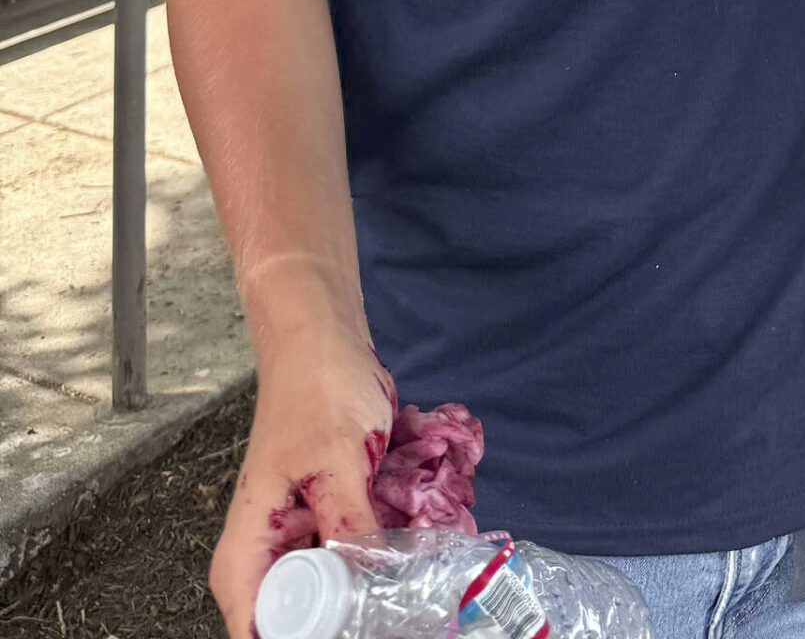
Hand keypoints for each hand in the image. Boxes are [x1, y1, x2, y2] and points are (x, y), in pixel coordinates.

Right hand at [209, 334, 393, 638]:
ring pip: (332, 583)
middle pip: (297, 613)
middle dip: (341, 616)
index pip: (254, 626)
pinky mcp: (329, 510)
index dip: (296, 636)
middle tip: (390, 616)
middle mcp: (268, 548)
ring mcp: (301, 529)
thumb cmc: (318, 390)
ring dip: (368, 583)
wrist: (325, 337)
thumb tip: (369, 583)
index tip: (346, 629)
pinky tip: (415, 549)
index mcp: (248, 545)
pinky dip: (379, 550)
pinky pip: (352, 547)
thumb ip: (351, 524)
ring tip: (409, 592)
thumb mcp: (338, 461)